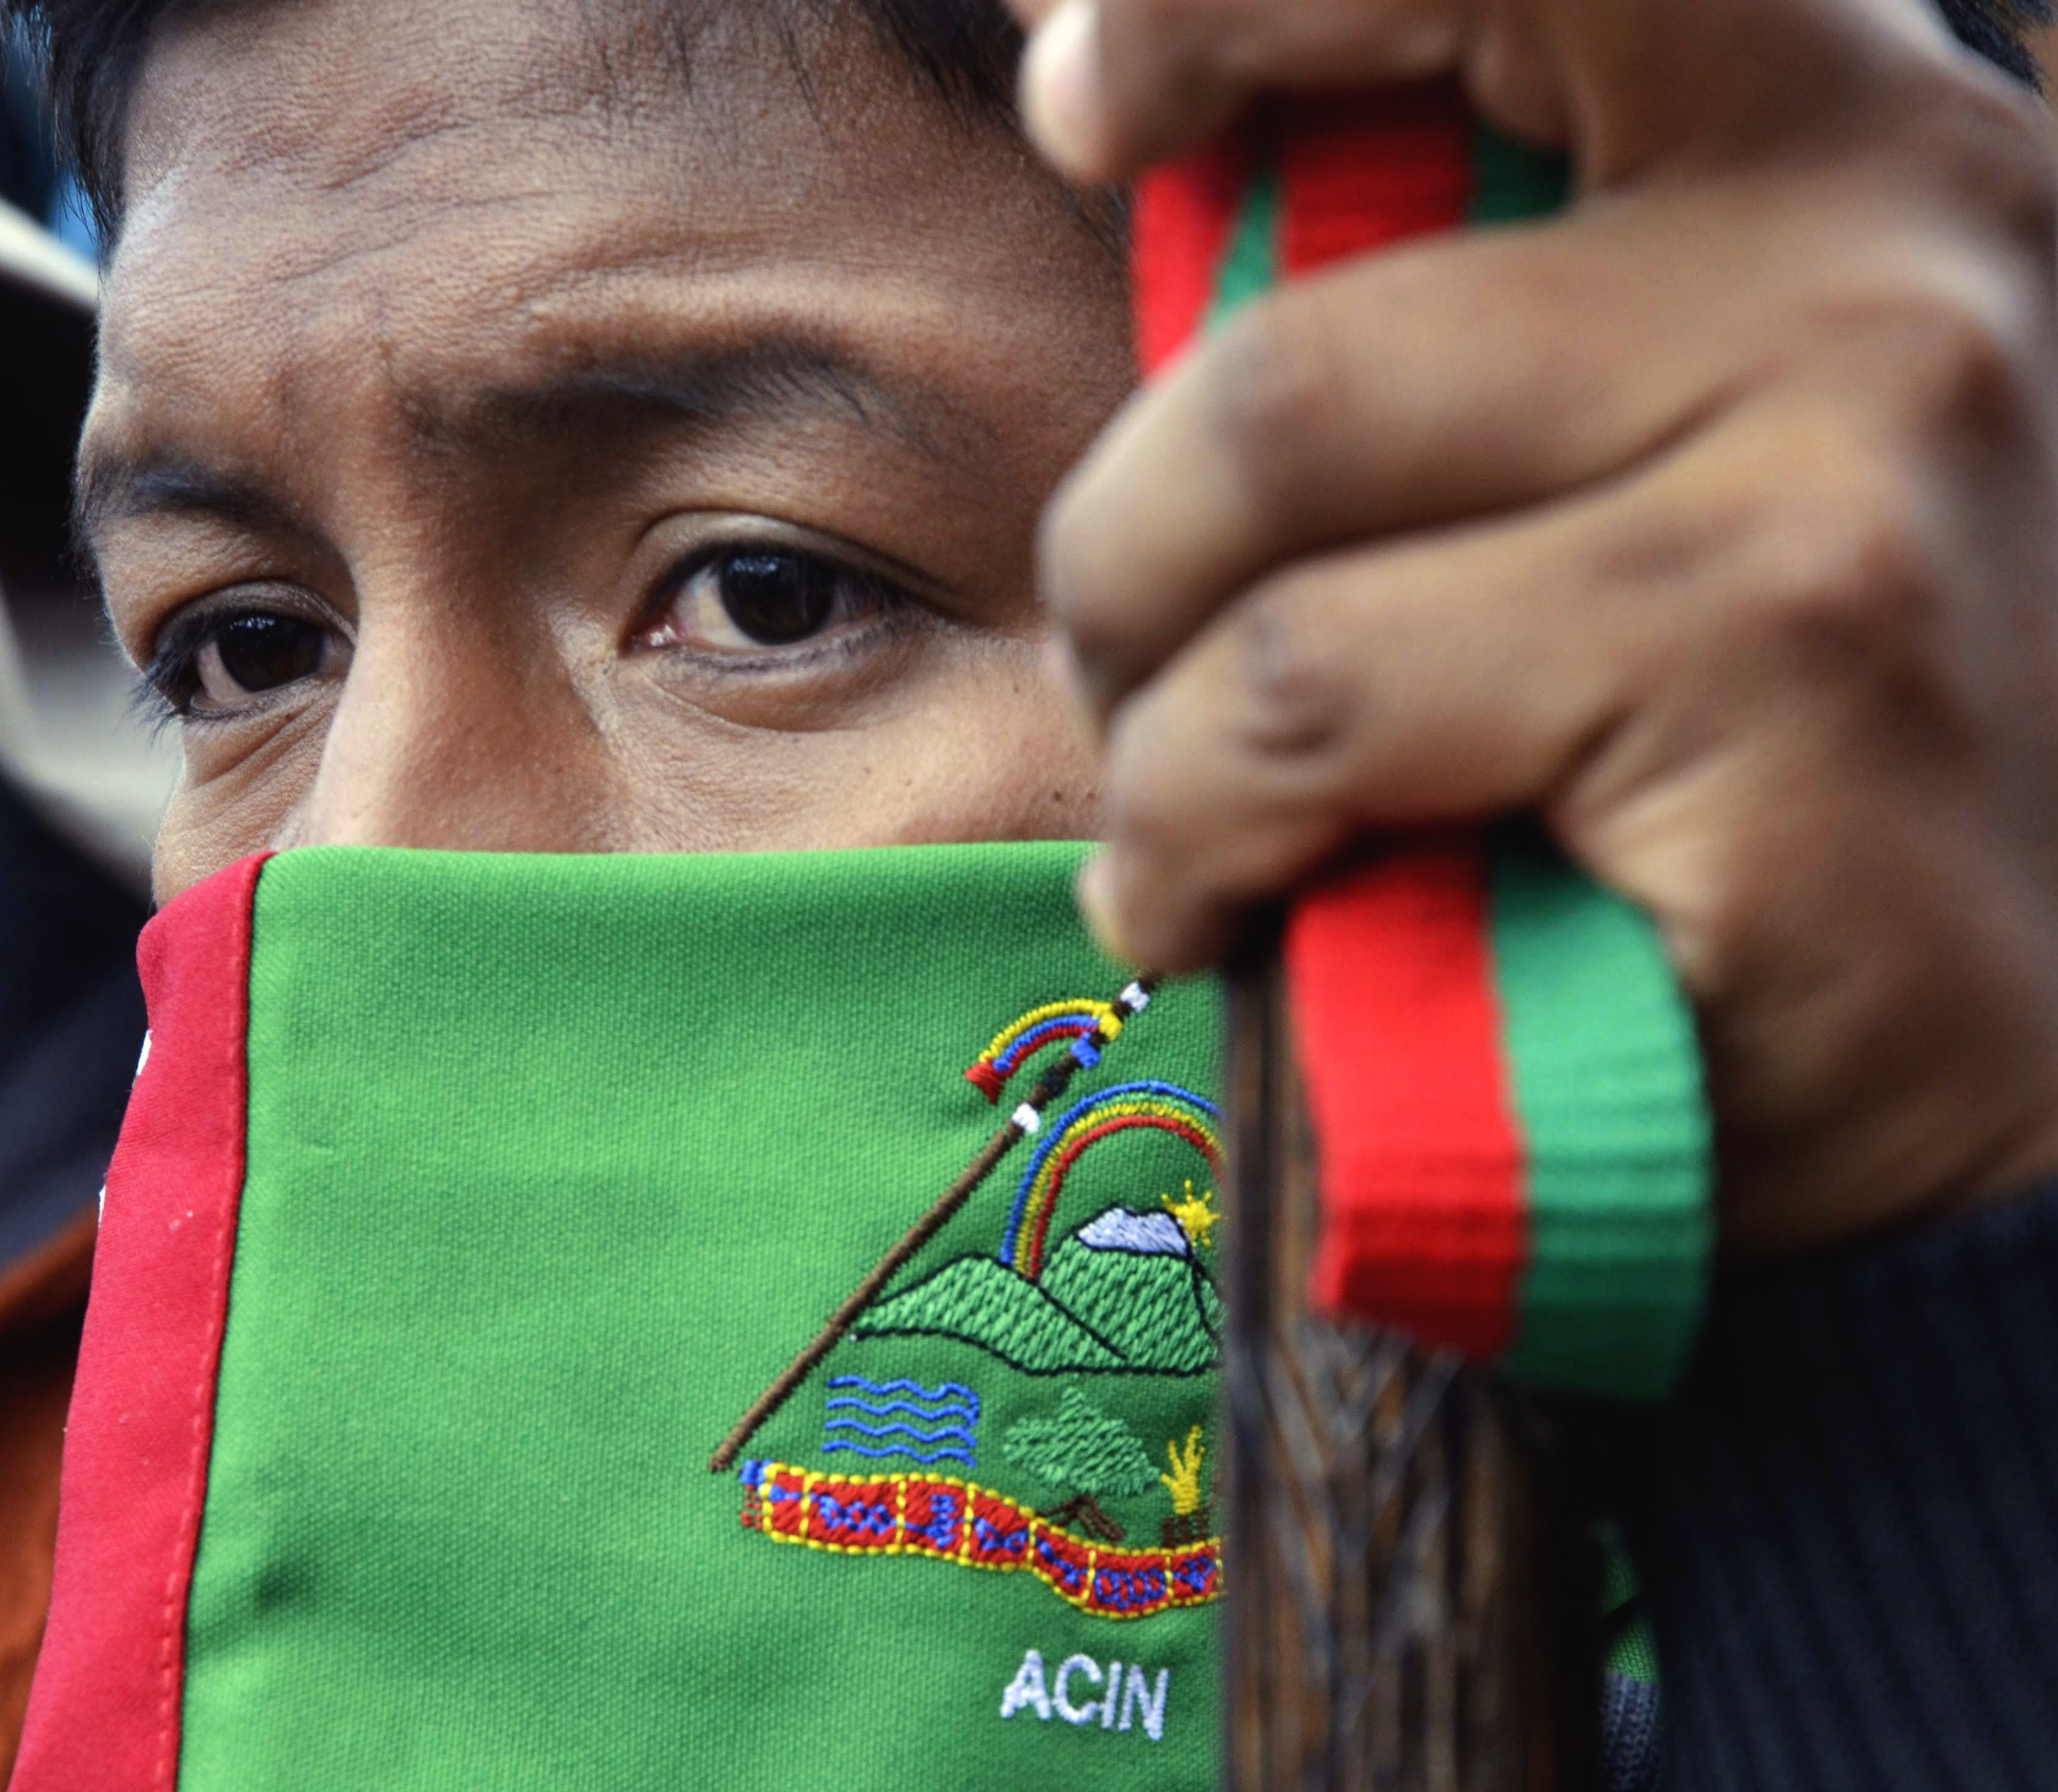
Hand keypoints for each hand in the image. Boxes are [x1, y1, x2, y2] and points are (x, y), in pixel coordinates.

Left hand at [1013, 0, 2057, 1254]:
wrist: (1995, 1061)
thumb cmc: (1745, 770)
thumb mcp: (1637, 472)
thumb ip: (1470, 333)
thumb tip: (1176, 192)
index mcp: (1838, 137)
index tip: (1089, 103)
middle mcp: (1890, 232)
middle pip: (1298, 317)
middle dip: (1130, 530)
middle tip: (1129, 662)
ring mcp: (1856, 435)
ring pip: (1265, 486)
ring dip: (1147, 710)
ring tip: (1190, 827)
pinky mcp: (1786, 659)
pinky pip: (1303, 705)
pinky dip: (1192, 832)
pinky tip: (1226, 906)